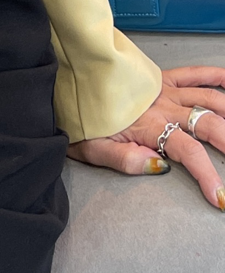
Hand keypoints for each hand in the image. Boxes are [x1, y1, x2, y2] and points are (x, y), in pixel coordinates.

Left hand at [67, 66, 224, 211]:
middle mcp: (163, 107)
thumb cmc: (78, 117)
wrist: (63, 78)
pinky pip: (193, 74)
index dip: (209, 177)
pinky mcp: (160, 78)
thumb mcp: (91, 148)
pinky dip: (216, 76)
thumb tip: (159, 167)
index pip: (190, 154)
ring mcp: (164, 90)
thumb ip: (124, 159)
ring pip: (210, 101)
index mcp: (148, 127)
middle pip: (210, 126)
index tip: (221, 198)